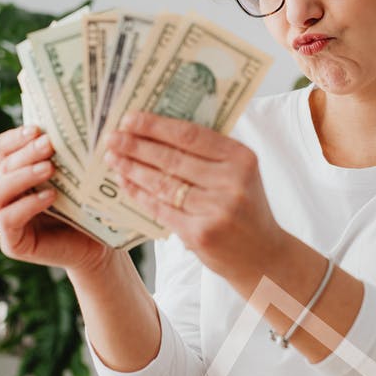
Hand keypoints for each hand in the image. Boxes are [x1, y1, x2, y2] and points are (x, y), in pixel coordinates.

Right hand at [0, 125, 112, 272]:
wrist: (99, 246)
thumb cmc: (87, 207)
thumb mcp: (76, 177)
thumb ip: (67, 155)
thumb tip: (74, 122)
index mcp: (15, 174)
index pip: (3, 148)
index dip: (16, 137)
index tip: (38, 128)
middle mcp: (4, 194)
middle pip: (3, 165)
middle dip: (26, 153)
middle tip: (50, 144)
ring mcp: (3, 219)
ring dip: (23, 176)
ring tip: (49, 169)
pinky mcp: (12, 242)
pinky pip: (8, 219)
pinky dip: (27, 205)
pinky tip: (50, 197)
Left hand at [102, 111, 287, 281]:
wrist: (264, 257)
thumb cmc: (246, 209)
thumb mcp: (240, 175)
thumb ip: (210, 154)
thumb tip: (158, 129)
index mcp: (242, 158)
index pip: (190, 135)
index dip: (155, 126)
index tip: (129, 118)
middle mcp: (231, 182)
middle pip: (172, 158)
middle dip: (136, 145)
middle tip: (111, 137)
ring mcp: (216, 210)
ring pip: (163, 184)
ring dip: (132, 169)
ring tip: (112, 158)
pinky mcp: (200, 234)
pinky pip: (160, 209)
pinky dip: (139, 195)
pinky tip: (125, 183)